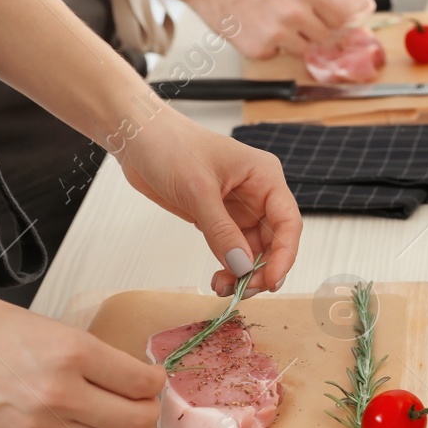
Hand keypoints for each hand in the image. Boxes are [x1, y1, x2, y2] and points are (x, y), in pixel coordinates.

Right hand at [0, 298, 163, 427]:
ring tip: (118, 415)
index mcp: (73, 353)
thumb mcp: (53, 328)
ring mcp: (39, 426)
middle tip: (144, 400)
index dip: (155, 382)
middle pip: (133, 423)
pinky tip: (81, 422)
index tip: (153, 378)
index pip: (141, 383)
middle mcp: (60, 394)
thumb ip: (94, 355)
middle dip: (147, 411)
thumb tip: (132, 377)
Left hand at [114, 108, 300, 295]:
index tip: (270, 280)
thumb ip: (221, 230)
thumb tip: (242, 266)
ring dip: (244, 272)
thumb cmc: (171, 147)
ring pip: (253, 250)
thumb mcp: (198, 190)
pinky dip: (229, 267)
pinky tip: (218, 278)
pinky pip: (232, 249)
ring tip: (224, 287)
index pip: (288, 221)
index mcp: (265, 177)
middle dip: (263, 268)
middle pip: (275, 240)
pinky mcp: (218, 218)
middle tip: (243, 290)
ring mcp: (238, 208)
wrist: (138, 138)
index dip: (285, 254)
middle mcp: (257, 194)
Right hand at [183, 0, 359, 57]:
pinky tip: (255, 25)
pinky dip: (270, 46)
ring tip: (275, 20)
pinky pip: (276, 55)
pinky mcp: (258, 49)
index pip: (343, 17)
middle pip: (326, 36)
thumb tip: (338, 12)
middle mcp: (296, 12)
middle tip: (301, 21)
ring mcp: (277, 33)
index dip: (337, 18)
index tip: (333, 20)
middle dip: (317, 30)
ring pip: (304, 49)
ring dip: (295, 40)